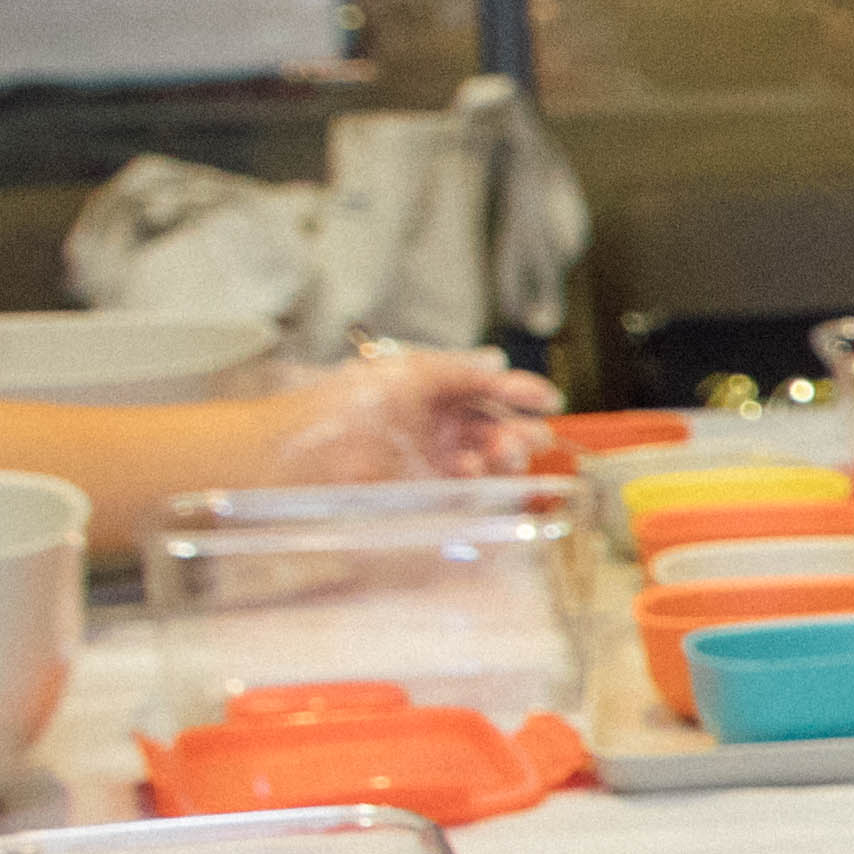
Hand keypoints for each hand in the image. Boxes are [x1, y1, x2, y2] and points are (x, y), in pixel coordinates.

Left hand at [259, 343, 554, 481]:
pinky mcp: (423, 489)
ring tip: (503, 455)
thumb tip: (497, 364)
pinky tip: (475, 472)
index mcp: (432, 389)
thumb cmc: (346, 407)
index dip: (520, 391)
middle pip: (493, 426)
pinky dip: (481, 481)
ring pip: (486, 458)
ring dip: (504, 455)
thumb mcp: (410, 372)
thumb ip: (459, 368)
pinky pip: (467, 488)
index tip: (548, 400)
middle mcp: (434, 423)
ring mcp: (430, 457)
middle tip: (529, 438)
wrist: (305, 454)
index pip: (486, 388)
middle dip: (519, 430)